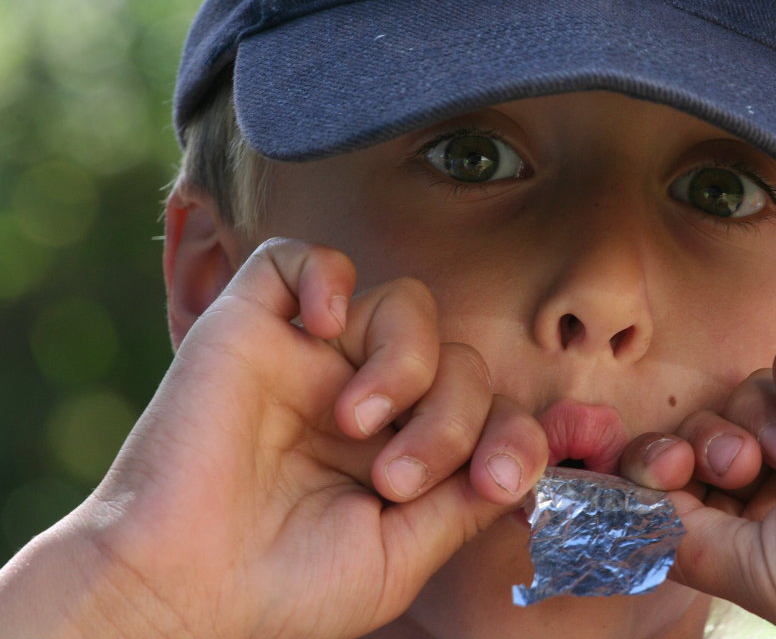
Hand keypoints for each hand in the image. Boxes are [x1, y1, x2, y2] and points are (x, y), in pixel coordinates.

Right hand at [2, 239, 546, 638]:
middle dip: (451, 420)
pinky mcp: (255, 325)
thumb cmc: (285, 586)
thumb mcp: (401, 556)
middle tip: (396, 480)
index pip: (491, 410)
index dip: (513, 436)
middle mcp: (367, 395)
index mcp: (406, 448)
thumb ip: (465, 503)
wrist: (179, 589)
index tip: (498, 481)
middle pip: (459, 359)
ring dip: (407, 363)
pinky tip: (325, 330)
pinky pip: (305, 259)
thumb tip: (522, 461)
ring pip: (407, 305)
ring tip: (356, 424)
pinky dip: (330, 278)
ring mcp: (314, 358)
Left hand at [621, 341, 775, 638]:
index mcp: (761, 522)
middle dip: (707, 440)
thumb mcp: (747, 568)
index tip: (661, 472)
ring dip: (755, 419)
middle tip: (736, 467)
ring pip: (748, 385)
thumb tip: (622, 494)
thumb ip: (682, 528)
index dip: (661, 461)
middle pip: (710, 421)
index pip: (686, 468)